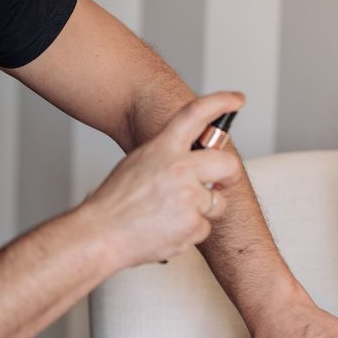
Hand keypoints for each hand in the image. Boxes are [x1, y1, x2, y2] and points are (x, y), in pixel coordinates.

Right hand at [81, 91, 244, 266]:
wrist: (100, 236)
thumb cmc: (115, 204)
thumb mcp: (138, 165)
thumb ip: (168, 157)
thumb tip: (194, 158)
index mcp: (162, 149)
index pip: (196, 114)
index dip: (221, 103)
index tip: (237, 100)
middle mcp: (178, 169)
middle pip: (228, 163)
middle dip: (231, 175)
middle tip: (225, 182)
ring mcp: (188, 198)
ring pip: (217, 202)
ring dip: (203, 211)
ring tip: (173, 216)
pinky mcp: (192, 224)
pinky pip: (204, 228)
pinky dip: (190, 233)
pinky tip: (167, 231)